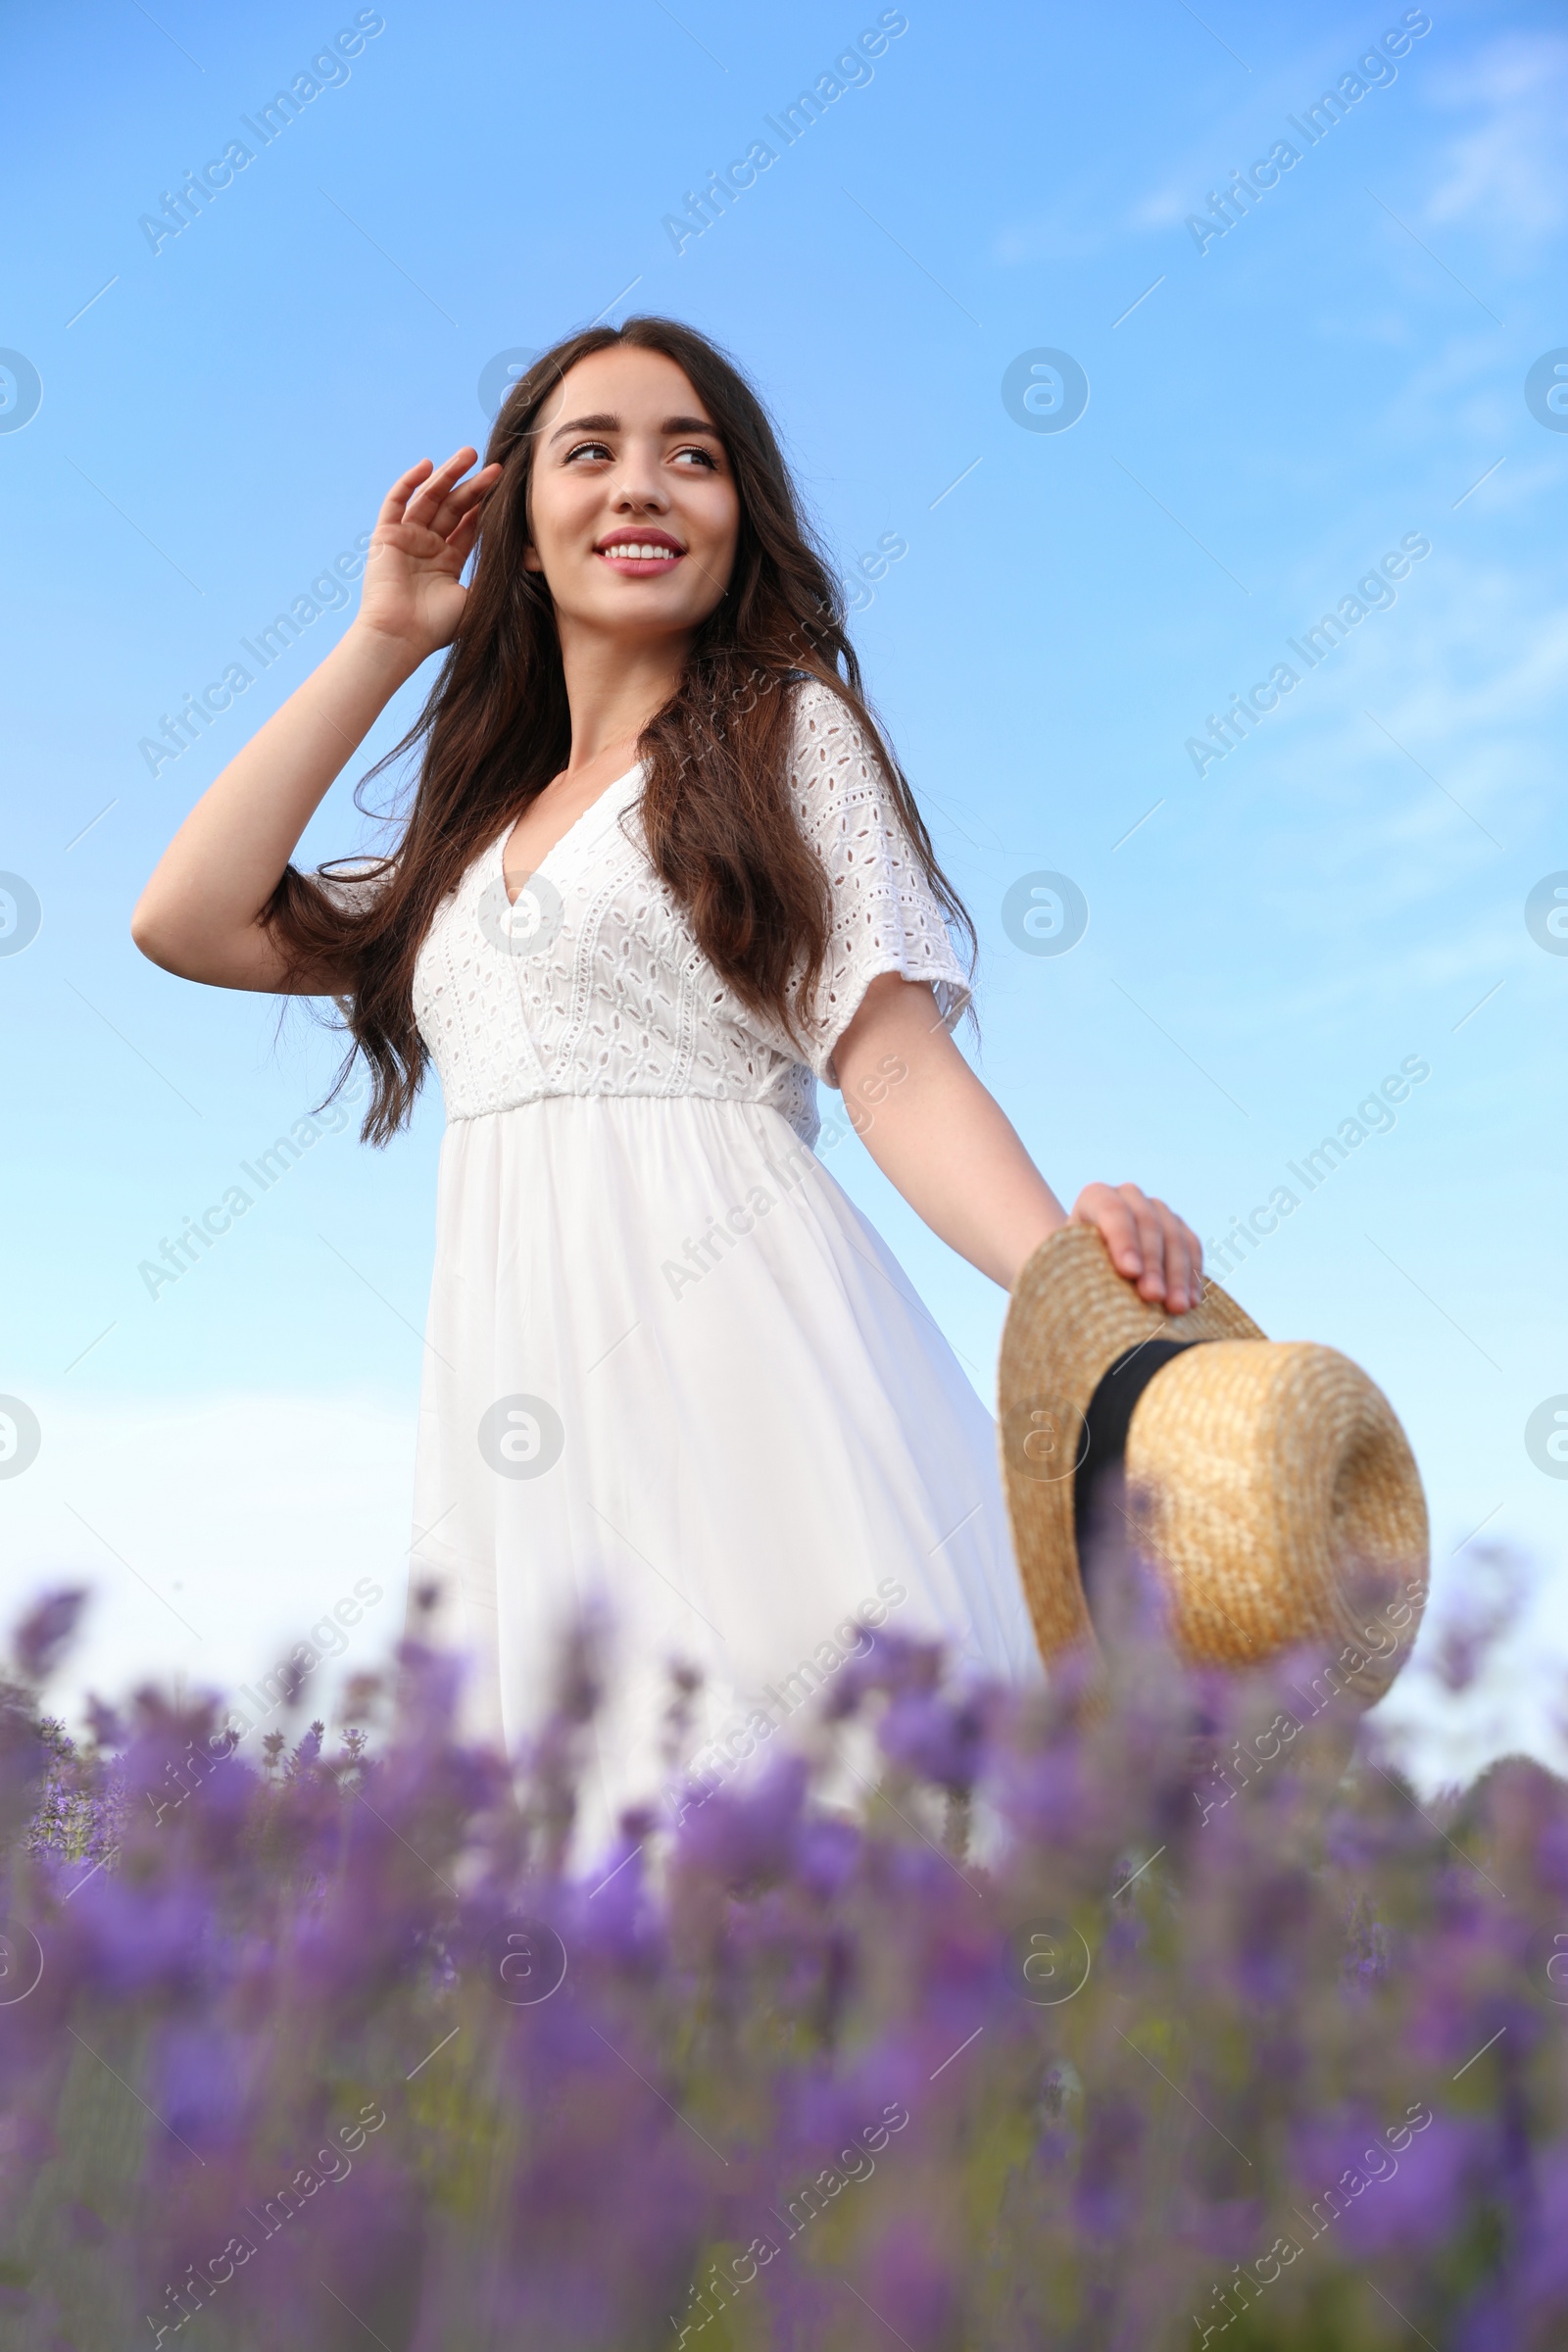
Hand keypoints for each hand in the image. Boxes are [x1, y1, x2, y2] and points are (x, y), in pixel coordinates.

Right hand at [354, 449, 501, 664]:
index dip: (485, 505)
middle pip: (452, 508)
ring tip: (468, 455)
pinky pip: (395, 503)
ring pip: (428, 499)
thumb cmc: (436, 628)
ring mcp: (405, 540)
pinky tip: (427, 466)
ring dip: (447, 475)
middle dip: (473, 486)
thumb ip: (493, 577)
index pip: (468, 526)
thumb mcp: (475, 600)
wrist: (400, 638)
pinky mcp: (385, 537)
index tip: (504, 487)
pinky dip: (409, 483)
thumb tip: (525, 560)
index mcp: (446, 562)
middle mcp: (426, 548)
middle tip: (495, 467)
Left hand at [1071, 1183, 1203, 1314]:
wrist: (1087, 1273)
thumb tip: (1082, 1297)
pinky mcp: (1178, 1229)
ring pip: (1174, 1235)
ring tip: (1176, 1307)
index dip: (1123, 1240)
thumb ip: (1068, 1272)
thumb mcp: (1061, 1269)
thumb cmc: (1067, 1273)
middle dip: (1152, 1263)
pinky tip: (1191, 1302)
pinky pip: (1192, 1247)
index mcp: (1095, 1197)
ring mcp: (1157, 1209)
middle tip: (1153, 1297)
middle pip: (1147, 1223)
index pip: (1112, 1211)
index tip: (1130, 1273)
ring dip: (1178, 1274)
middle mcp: (1129, 1196)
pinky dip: (1193, 1275)